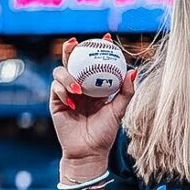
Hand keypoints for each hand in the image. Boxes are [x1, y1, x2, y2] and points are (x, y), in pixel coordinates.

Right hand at [50, 33, 137, 160]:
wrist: (89, 152)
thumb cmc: (105, 133)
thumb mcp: (118, 111)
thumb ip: (125, 92)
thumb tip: (133, 71)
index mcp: (95, 86)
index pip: (95, 62)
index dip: (98, 48)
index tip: (106, 37)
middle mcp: (79, 86)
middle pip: (72, 62)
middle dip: (71, 49)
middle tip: (75, 43)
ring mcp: (65, 93)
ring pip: (60, 73)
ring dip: (67, 76)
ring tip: (78, 89)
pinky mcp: (55, 103)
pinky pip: (55, 89)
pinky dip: (63, 91)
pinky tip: (72, 100)